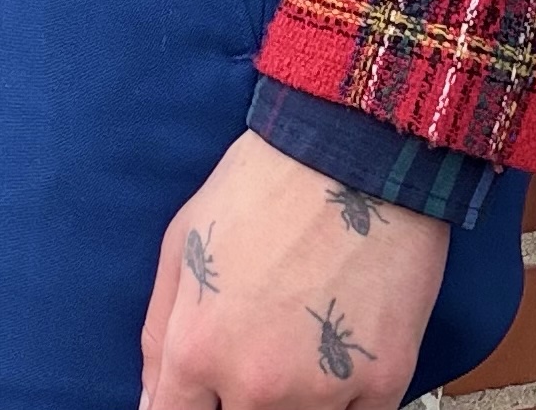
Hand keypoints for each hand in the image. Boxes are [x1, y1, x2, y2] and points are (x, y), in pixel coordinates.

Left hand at [140, 131, 449, 408]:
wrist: (353, 151)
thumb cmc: (262, 185)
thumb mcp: (182, 241)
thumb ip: (158, 334)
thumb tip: (153, 401)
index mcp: (196, 349)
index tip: (206, 395)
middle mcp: (255, 385)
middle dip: (243, 399)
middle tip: (264, 349)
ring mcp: (321, 392)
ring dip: (299, 398)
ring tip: (305, 337)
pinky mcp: (383, 385)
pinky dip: (349, 396)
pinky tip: (344, 346)